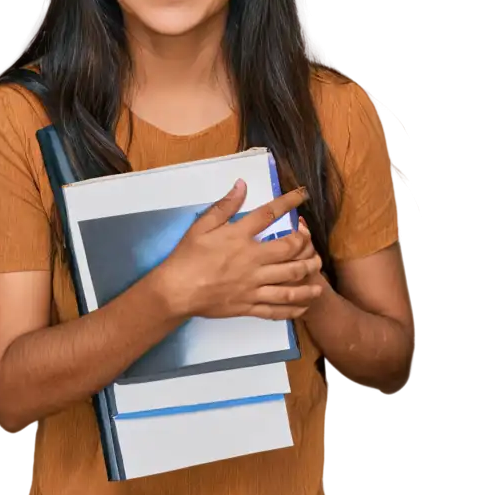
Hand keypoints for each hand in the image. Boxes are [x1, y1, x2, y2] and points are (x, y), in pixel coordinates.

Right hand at [152, 181, 323, 320]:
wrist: (176, 291)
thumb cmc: (187, 257)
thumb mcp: (202, 226)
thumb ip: (225, 206)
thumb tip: (242, 185)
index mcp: (240, 238)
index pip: (270, 214)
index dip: (289, 202)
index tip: (302, 195)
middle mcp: (252, 261)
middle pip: (290, 251)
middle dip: (307, 246)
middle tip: (313, 245)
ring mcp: (253, 286)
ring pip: (291, 283)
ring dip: (309, 278)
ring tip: (318, 274)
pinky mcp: (249, 306)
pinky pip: (277, 309)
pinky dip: (294, 308)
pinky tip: (305, 305)